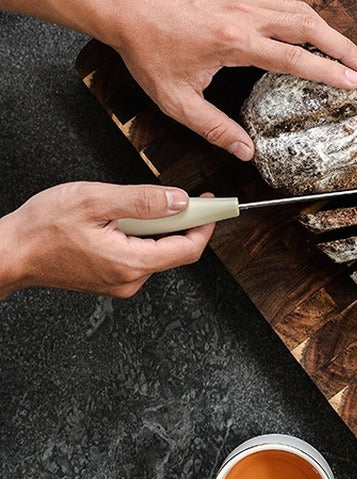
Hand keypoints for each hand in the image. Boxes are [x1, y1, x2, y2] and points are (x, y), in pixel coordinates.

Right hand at [0, 182, 213, 298]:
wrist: (9, 252)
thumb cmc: (41, 228)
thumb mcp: (95, 201)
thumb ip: (142, 201)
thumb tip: (179, 201)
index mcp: (131, 263)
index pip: (188, 249)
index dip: (205, 225)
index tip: (214, 206)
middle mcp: (130, 279)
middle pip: (174, 249)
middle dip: (180, 221)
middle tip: (177, 196)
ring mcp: (120, 282)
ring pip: (156, 250)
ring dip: (155, 226)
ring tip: (129, 207)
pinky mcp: (111, 278)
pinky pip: (139, 254)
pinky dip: (140, 234)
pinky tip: (120, 221)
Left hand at [108, 0, 356, 159]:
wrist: (126, 5)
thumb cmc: (148, 51)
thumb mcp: (177, 99)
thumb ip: (214, 127)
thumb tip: (246, 151)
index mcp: (233, 42)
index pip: (294, 57)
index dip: (328, 70)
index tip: (354, 81)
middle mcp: (244, 14)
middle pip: (307, 25)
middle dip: (341, 46)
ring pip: (297, 8)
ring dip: (326, 28)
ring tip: (346, 49)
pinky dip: (303, 14)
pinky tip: (311, 27)